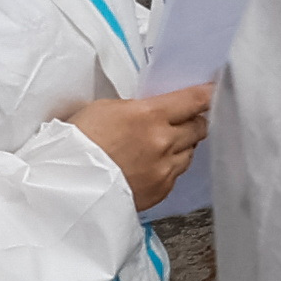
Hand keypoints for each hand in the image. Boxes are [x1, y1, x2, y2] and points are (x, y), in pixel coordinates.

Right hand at [63, 87, 208, 210]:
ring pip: (190, 152)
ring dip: (182, 146)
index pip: (195, 100)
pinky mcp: (160, 191)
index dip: (209, 93)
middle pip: (199, 127)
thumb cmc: (75, 143)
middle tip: (183, 120)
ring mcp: (164, 169)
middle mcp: (164, 142)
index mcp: (149, 115)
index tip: (217, 89)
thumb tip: (154, 111)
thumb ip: (138, 109)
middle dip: (194, 121)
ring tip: (161, 145)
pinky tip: (150, 166)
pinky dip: (169, 168)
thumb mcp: (103, 109)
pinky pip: (176, 174)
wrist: (63, 188)